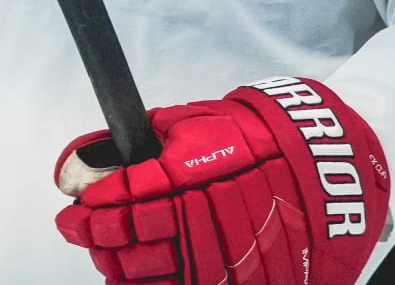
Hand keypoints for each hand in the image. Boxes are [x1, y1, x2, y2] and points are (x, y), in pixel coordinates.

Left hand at [54, 76, 389, 284]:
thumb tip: (75, 165)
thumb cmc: (251, 137)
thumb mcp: (184, 124)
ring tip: (108, 254)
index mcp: (190, 172)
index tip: (73, 212)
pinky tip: (135, 278)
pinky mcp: (248, 278)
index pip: (123, 199)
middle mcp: (209, 215)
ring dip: (121, 267)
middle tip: (80, 230)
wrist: (321, 163)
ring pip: (156, 275)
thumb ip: (129, 146)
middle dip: (98, 238)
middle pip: (134, 242)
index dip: (90, 210)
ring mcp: (230, 253)